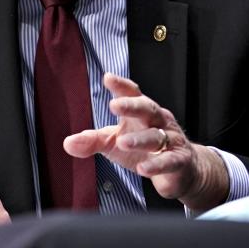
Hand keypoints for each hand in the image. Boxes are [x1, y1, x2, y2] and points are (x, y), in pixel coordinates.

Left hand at [63, 72, 227, 211]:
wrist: (181, 170)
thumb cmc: (144, 150)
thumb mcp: (114, 143)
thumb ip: (92, 141)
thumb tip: (67, 143)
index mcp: (140, 112)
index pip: (132, 93)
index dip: (121, 86)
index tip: (108, 78)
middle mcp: (157, 120)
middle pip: (147, 108)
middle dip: (132, 105)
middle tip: (115, 106)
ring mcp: (171, 139)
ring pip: (156, 135)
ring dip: (140, 139)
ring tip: (122, 142)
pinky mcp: (179, 160)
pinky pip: (169, 161)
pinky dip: (157, 164)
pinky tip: (143, 169)